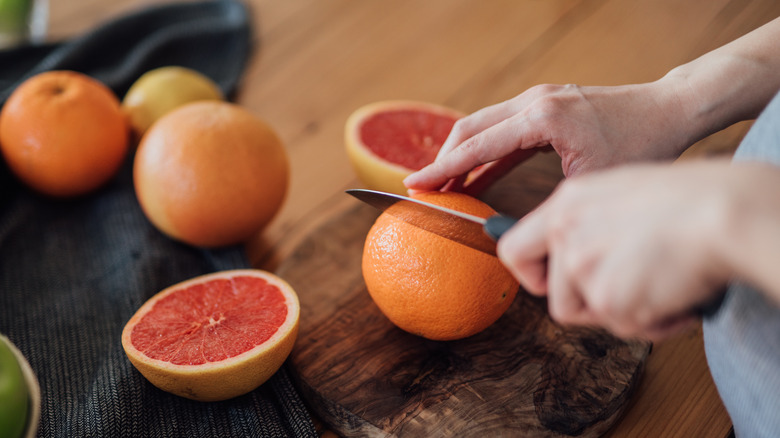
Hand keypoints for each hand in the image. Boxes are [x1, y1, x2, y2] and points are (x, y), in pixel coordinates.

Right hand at [404, 80, 695, 193]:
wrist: (668, 109)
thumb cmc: (639, 144)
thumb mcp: (591, 182)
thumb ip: (547, 201)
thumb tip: (516, 231)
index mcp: (542, 117)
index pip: (477, 144)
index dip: (442, 168)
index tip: (414, 184)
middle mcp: (534, 101)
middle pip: (470, 127)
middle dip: (443, 159)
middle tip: (423, 188)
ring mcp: (539, 99)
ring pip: (483, 125)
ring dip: (462, 155)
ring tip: (444, 186)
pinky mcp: (545, 105)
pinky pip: (503, 129)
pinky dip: (485, 152)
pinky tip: (476, 176)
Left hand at [497, 160, 736, 340]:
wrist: (723, 211)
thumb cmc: (690, 199)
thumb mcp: (622, 194)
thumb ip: (589, 223)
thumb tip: (572, 254)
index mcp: (567, 204)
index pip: (513, 250)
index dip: (530, 276)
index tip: (548, 284)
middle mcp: (566, 234)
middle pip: (556, 298)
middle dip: (592, 304)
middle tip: (631, 289)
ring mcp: (583, 267)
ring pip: (592, 316)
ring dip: (625, 312)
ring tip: (661, 284)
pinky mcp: (608, 298)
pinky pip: (626, 328)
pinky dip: (656, 321)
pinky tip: (678, 294)